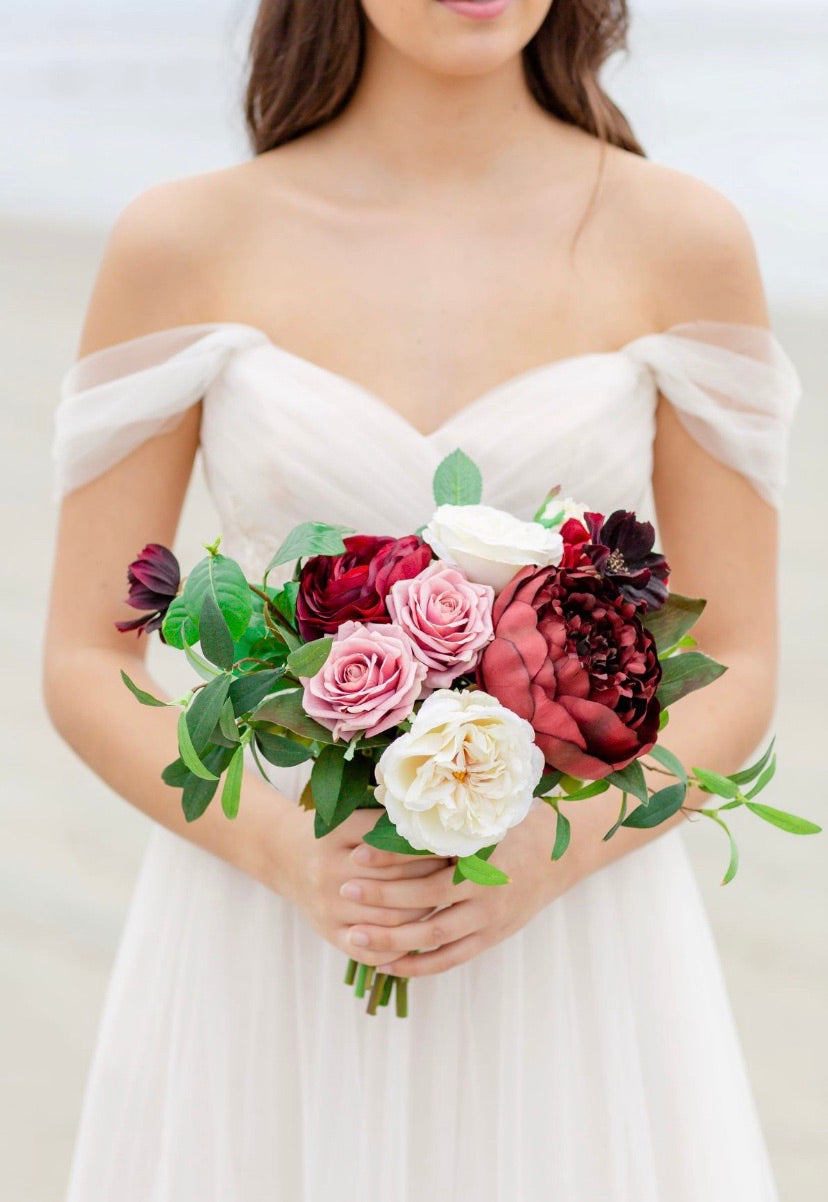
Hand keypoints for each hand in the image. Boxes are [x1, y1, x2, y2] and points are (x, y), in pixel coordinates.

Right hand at [271, 803, 451, 958]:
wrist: (284, 855)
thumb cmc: (333, 832)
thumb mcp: (353, 815)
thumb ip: (389, 822)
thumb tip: (442, 830)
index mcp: (339, 833)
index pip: (396, 845)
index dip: (429, 849)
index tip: (453, 847)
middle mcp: (329, 870)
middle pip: (395, 882)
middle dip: (431, 880)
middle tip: (457, 877)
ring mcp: (327, 906)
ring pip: (389, 919)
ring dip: (422, 914)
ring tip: (444, 903)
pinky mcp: (328, 932)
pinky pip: (370, 950)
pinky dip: (397, 948)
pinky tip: (417, 937)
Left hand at [341, 802, 574, 976]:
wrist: (561, 856)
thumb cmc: (514, 826)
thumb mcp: (486, 815)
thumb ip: (445, 818)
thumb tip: (390, 807)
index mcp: (481, 848)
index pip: (428, 853)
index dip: (390, 855)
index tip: (357, 853)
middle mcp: (486, 884)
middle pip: (426, 895)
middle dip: (382, 894)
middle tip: (344, 888)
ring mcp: (489, 916)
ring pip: (433, 933)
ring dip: (391, 936)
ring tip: (354, 934)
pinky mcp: (491, 937)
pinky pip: (449, 958)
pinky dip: (416, 964)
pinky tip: (385, 963)